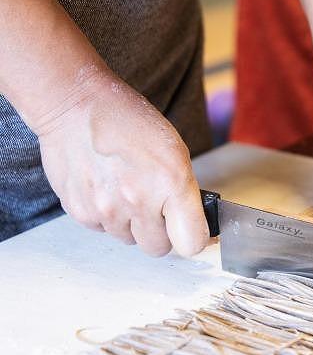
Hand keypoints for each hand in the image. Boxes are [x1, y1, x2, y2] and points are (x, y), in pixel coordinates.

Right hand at [33, 66, 208, 256]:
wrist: (76, 106)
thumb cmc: (129, 121)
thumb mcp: (175, 151)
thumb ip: (185, 192)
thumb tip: (194, 224)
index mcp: (171, 184)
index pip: (191, 243)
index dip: (195, 239)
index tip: (193, 232)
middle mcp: (139, 201)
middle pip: (158, 248)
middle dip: (161, 232)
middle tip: (156, 207)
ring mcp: (106, 210)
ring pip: (129, 240)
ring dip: (131, 223)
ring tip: (126, 190)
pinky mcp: (80, 212)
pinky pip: (102, 230)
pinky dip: (107, 216)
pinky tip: (106, 188)